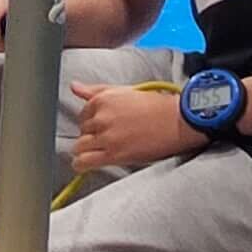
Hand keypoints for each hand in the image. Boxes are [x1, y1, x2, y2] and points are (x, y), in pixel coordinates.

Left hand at [69, 77, 190, 171]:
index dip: (92, 122)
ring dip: (85, 150)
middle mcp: (101, 117)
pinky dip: (81, 165)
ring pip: (79, 147)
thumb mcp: (124, 91)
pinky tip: (85, 164)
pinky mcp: (113, 154)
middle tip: (106, 139)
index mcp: (103, 99)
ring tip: (98, 152)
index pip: (82, 114)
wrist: (176, 121)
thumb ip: (96, 90)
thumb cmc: (155, 105)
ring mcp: (106, 136)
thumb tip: (74, 87)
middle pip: (81, 131)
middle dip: (91, 136)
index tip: (101, 127)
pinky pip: (84, 162)